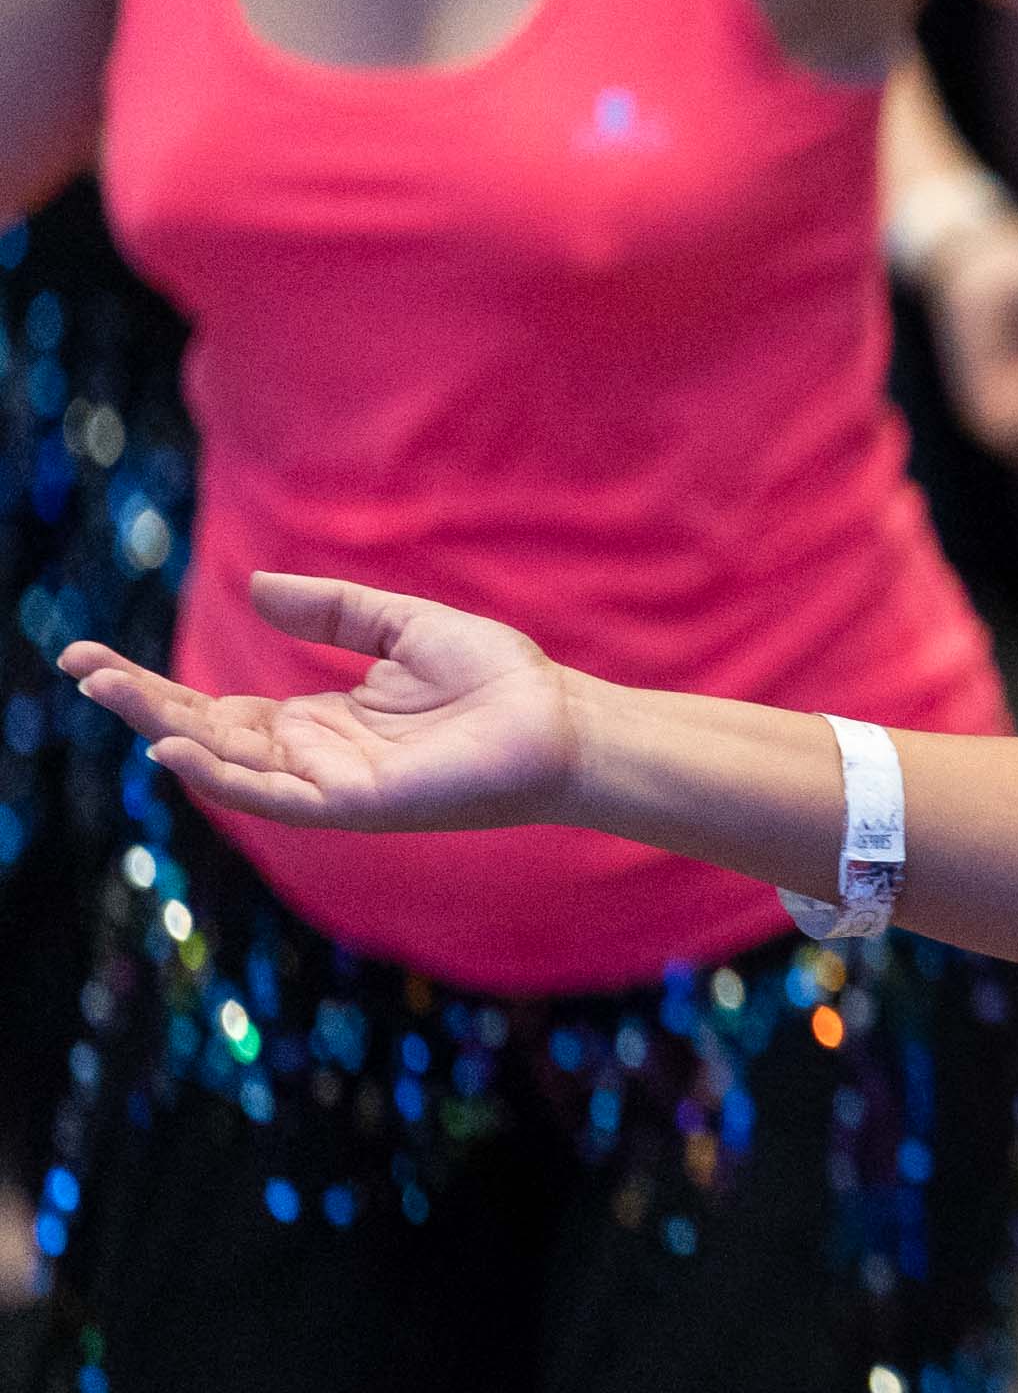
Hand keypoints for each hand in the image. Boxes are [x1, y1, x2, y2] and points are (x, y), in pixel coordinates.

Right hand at [60, 574, 588, 835]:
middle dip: (140, 703)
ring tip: (109, 690)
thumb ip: (333, 611)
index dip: (155, 686)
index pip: (215, 708)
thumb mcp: (402, 626)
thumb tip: (256, 588)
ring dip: (163, 729)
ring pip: (225, 763)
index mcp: (317, 722)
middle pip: (204, 733)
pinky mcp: (356, 804)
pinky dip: (221, 776)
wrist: (564, 722)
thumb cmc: (498, 680)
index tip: (92, 658)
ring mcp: (328, 785)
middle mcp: (312, 758)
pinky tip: (175, 748)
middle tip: (78, 664)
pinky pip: (274, 795)